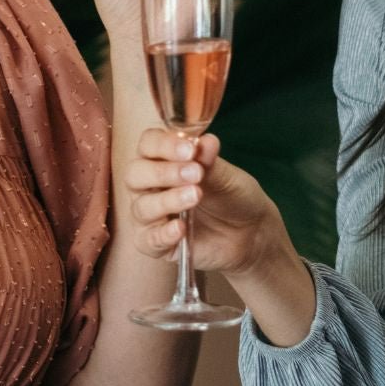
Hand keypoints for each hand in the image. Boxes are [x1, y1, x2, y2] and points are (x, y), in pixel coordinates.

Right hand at [127, 129, 280, 275]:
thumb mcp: (227, 176)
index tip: (190, 149)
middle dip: (163, 172)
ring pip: (141, 207)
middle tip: (195, 173)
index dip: (164, 144)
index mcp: (162, 159)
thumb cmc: (232, 196)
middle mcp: (149, 185)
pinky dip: (163, 233)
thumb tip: (206, 141)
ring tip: (196, 196)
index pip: (148, 144)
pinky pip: (147, 240)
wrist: (250, 233)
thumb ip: (210, 162)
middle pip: (135, 174)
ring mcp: (150, 216)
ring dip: (168, 200)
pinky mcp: (155, 244)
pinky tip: (181, 228)